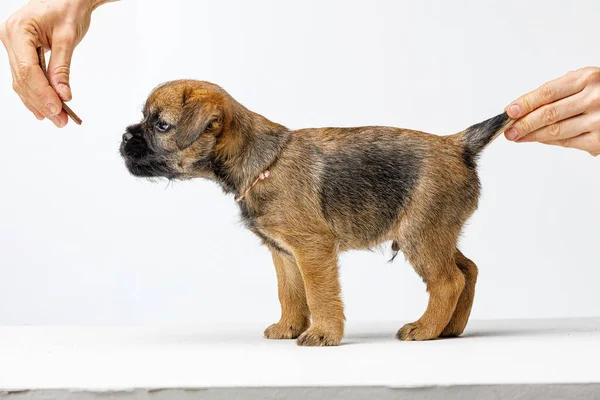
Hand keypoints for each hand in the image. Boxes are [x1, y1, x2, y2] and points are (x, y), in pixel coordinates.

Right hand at [0, 0, 108, 126]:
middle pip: (23, 79)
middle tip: (61, 121)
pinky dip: (36, 92)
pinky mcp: (19, 50)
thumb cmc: (67, 7)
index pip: (27, 70)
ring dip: (39, 102)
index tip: (57, 110)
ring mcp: (12, 44)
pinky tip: (44, 108)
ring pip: (21, 81)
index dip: (42, 93)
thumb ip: (62, 68)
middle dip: (42, 102)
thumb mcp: (67, 38)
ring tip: (57, 119)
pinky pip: (24, 75)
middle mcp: (10, 37)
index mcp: (19, 30)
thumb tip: (63, 95)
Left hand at [504, 67, 599, 156]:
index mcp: (588, 78)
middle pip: (549, 114)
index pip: (548, 93)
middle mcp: (595, 98)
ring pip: (555, 131)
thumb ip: (559, 92)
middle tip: (508, 130)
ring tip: (517, 136)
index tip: (509, 111)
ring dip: (531, 135)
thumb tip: (523, 109)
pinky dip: (548, 141)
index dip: (525, 103)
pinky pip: (567, 142)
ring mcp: (599, 120)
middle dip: (524, 123)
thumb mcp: (586, 82)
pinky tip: (537, 139)